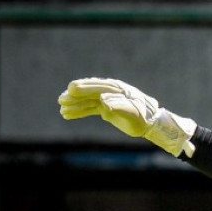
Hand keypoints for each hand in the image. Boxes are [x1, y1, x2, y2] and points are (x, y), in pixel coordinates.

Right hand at [58, 78, 196, 156]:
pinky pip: (89, 108)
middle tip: (61, 100)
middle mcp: (109, 92)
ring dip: (75, 105)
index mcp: (116, 89)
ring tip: (62, 109)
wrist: (150, 123)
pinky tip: (68, 115)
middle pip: (89, 92)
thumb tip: (103, 102)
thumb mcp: (132, 112)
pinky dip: (79, 111)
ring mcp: (106, 99)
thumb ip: (119, 106)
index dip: (84, 88)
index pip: (97, 87)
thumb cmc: (142, 117)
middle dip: (75, 96)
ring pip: (87, 101)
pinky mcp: (105, 108)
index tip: (70, 90)